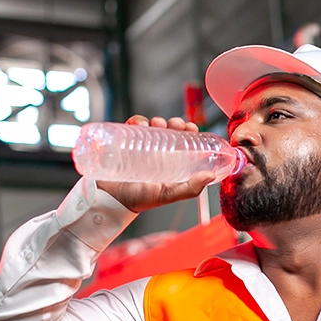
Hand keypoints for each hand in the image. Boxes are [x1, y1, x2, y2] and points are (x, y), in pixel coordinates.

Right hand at [96, 116, 215, 212]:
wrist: (110, 200)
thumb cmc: (138, 200)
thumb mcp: (167, 194)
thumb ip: (190, 189)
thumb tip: (210, 176)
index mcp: (170, 163)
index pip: (183, 142)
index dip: (188, 132)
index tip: (191, 127)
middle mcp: (157, 153)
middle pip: (169, 131)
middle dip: (174, 123)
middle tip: (174, 124)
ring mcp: (141, 148)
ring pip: (152, 126)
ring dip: (156, 120)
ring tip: (156, 124)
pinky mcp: (124, 143)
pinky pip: (131, 126)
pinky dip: (136, 120)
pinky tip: (139, 124)